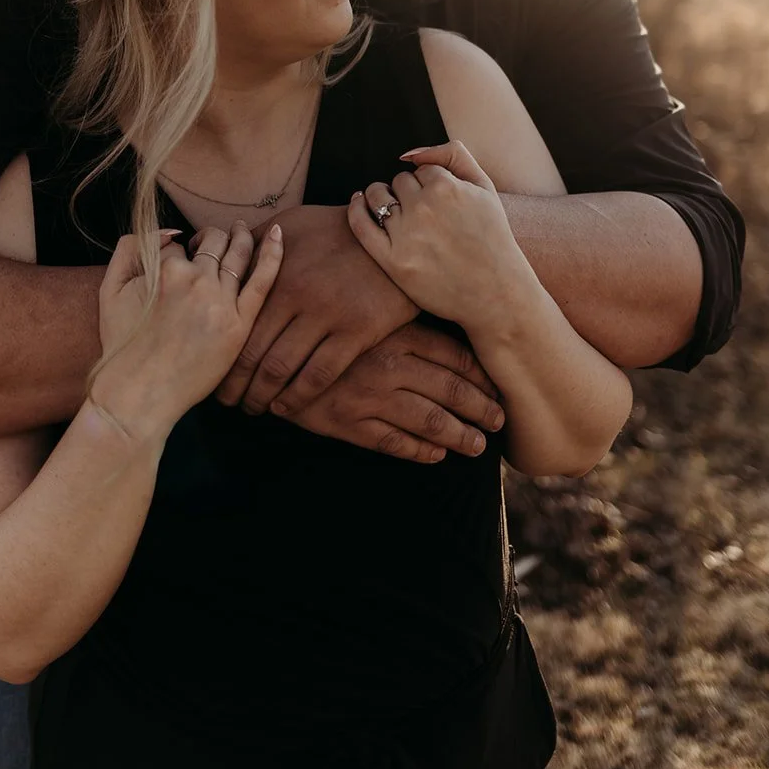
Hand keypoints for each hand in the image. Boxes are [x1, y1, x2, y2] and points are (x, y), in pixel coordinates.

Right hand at [93, 222, 283, 439]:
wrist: (139, 394)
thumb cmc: (123, 345)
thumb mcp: (109, 289)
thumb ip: (129, 248)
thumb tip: (169, 234)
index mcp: (165, 270)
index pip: (177, 245)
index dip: (175, 254)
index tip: (177, 265)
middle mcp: (196, 281)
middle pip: (212, 242)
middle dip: (208, 238)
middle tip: (207, 245)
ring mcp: (220, 302)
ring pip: (237, 254)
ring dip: (239, 236)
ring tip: (240, 230)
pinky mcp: (239, 324)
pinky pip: (261, 281)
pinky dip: (272, 253)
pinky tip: (277, 233)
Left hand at [213, 204, 416, 417]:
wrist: (393, 234)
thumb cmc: (335, 230)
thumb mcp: (290, 224)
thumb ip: (254, 245)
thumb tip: (220, 253)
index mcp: (276, 276)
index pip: (238, 327)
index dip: (223, 358)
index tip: (216, 376)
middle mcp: (296, 299)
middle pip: (254, 354)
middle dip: (237, 385)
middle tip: (229, 403)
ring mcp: (327, 316)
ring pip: (282, 370)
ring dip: (263, 396)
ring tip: (255, 409)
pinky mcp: (357, 332)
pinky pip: (320, 375)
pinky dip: (298, 397)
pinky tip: (285, 408)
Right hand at [285, 322, 504, 462]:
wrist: (270, 345)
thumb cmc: (326, 321)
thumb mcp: (370, 312)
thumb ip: (407, 323)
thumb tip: (457, 328)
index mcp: (397, 334)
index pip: (455, 357)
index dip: (482, 377)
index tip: (499, 389)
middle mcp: (388, 365)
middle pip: (450, 391)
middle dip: (480, 409)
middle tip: (499, 421)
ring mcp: (368, 396)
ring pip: (429, 422)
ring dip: (459, 436)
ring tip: (477, 445)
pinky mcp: (346, 422)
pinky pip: (393, 443)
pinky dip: (420, 452)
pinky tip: (436, 456)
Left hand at [347, 141, 530, 333]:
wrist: (496, 293)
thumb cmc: (492, 237)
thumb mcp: (485, 187)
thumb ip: (453, 155)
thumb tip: (409, 153)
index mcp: (446, 187)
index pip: (421, 170)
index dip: (428, 185)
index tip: (439, 203)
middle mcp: (424, 208)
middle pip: (399, 181)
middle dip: (408, 192)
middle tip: (423, 214)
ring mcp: (407, 235)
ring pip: (378, 197)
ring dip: (381, 197)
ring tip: (395, 211)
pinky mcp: (393, 261)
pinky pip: (361, 224)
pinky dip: (356, 209)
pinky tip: (358, 203)